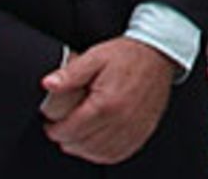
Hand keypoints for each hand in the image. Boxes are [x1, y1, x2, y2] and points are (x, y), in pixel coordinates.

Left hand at [41, 37, 176, 164]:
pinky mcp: (142, 132)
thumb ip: (71, 73)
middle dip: (66, 138)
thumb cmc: (129, 55)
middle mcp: (122, 120)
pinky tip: (95, 143)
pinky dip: (102, 153)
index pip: (70, 130)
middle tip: (61, 128)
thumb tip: (49, 84)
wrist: (159, 54)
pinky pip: (117, 154)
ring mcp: (134, 129)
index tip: (50, 123)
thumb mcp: (96, 56)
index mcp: (106, 103)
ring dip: (82, 148)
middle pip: (82, 144)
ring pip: (98, 153)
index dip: (54, 129)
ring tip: (75, 136)